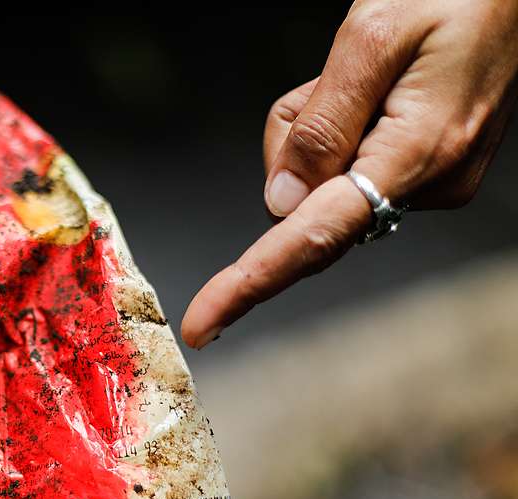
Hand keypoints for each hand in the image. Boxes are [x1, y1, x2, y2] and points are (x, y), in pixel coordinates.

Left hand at [181, 0, 517, 348]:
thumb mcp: (372, 37)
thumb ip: (320, 124)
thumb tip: (281, 203)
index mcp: (417, 153)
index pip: (313, 238)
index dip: (249, 283)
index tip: (203, 323)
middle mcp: (430, 183)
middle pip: (307, 206)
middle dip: (294, 152)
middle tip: (325, 83)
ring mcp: (432, 181)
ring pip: (322, 183)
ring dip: (317, 129)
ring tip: (362, 76)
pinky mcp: (427, 171)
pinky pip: (348, 167)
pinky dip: (340, 130)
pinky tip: (373, 91)